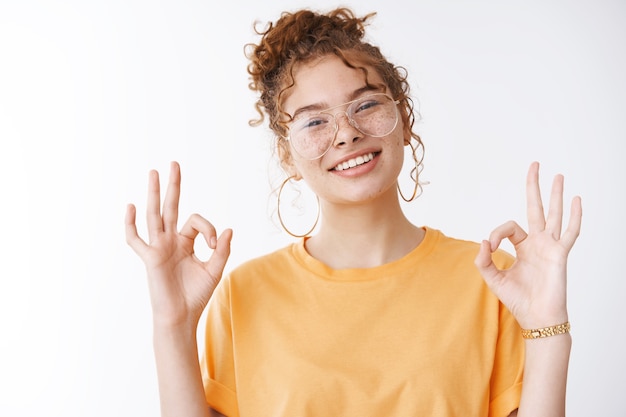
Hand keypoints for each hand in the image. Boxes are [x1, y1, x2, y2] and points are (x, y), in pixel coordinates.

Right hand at [125, 161, 232, 327]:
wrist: (181, 316)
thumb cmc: (196, 295)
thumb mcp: (214, 269)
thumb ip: (222, 249)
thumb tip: (230, 229)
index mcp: (185, 242)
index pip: (195, 221)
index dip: (209, 228)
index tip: (215, 245)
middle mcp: (170, 241)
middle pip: (171, 207)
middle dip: (173, 186)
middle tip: (175, 164)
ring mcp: (158, 248)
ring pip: (155, 215)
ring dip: (155, 194)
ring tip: (154, 173)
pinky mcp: (150, 259)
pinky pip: (136, 240)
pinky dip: (131, 225)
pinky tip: (130, 207)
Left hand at [475, 162, 581, 328]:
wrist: (536, 318)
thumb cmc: (518, 300)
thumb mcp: (493, 279)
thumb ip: (483, 261)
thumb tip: (483, 241)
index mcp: (522, 247)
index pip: (509, 227)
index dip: (496, 234)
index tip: (489, 248)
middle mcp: (537, 243)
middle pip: (536, 208)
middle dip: (534, 187)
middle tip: (534, 165)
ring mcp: (550, 247)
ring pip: (554, 215)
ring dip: (555, 195)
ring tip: (558, 176)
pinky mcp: (560, 254)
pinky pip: (569, 233)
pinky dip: (574, 217)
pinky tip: (576, 200)